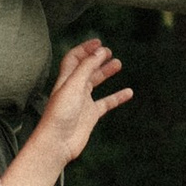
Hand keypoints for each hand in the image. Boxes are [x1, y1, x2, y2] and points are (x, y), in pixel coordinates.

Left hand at [33, 37, 132, 167]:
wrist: (57, 143)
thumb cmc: (60, 114)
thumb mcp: (73, 85)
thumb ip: (87, 67)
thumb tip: (100, 50)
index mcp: (65, 79)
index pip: (74, 58)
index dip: (85, 49)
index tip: (99, 42)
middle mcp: (73, 89)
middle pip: (86, 68)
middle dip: (96, 58)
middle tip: (109, 51)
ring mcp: (82, 102)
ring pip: (96, 83)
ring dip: (106, 72)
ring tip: (118, 63)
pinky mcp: (90, 115)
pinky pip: (106, 102)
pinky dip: (117, 97)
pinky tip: (128, 92)